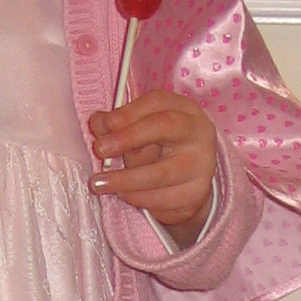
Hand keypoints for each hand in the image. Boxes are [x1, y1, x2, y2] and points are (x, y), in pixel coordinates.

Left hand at [87, 91, 216, 241]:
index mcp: (184, 109)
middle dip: (129, 137)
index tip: (106, 123)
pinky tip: (122, 194)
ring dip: (124, 179)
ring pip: (160, 172)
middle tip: (100, 149)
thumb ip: (117, 124)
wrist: (188, 182)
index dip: (129, 112)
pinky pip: (161, 198)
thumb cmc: (159, 147)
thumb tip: (98, 122)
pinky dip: (136, 197)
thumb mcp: (139, 130)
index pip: (158, 102)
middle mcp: (198, 132)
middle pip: (164, 126)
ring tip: (98, 183)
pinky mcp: (196, 193)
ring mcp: (202, 164)